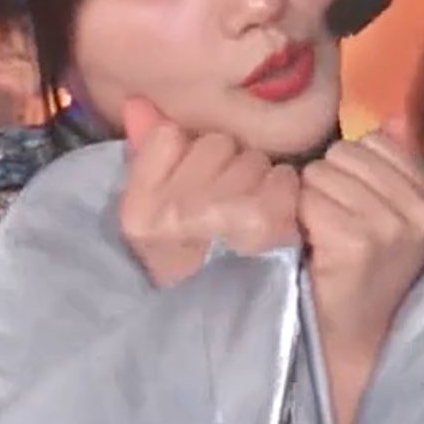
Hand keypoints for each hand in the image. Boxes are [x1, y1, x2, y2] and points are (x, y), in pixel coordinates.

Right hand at [115, 97, 299, 287]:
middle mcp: (170, 214)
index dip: (190, 153)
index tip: (194, 188)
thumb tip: (139, 102)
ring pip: (251, 158)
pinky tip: (278, 218)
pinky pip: (281, 176)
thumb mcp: (162, 210)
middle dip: (229, 168)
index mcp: (137, 210)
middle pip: (216, 144)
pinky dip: (286, 193)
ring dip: (260, 181)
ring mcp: (215, 217)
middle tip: (231, 206)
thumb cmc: (200, 262)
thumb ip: (149, 152)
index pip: (168, 134)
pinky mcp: (261, 223)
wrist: (240, 321)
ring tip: (255, 213)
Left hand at [298, 117, 423, 361]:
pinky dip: (301, 221)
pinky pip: (308, 200)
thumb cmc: (367, 272)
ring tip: (325, 237)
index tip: (358, 210)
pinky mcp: (358, 242)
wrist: (354, 338)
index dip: (352, 172)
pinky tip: (315, 248)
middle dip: (329, 184)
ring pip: (321, 174)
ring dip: (311, 203)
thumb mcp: (393, 215)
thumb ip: (396, 164)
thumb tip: (396, 116)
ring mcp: (392, 226)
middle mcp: (421, 210)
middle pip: (344, 154)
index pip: (375, 142)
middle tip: (336, 226)